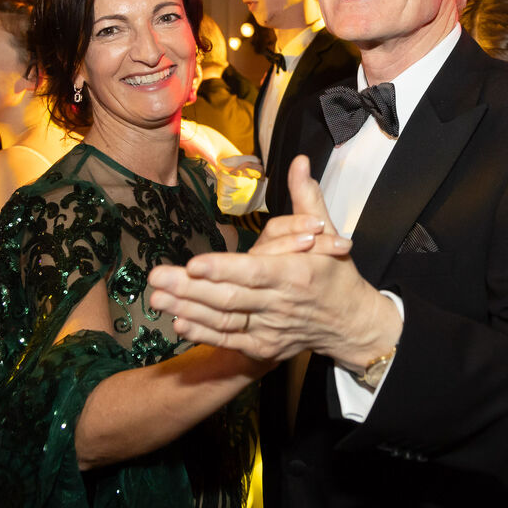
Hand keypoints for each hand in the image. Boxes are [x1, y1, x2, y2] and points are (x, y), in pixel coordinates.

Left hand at [147, 156, 397, 367]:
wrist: (351, 323)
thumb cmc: (335, 274)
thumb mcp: (328, 233)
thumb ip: (307, 198)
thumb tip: (298, 161)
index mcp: (297, 273)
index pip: (255, 272)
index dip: (223, 269)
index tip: (193, 263)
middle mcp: (282, 305)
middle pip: (230, 298)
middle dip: (189, 289)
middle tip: (155, 277)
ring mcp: (271, 329)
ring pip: (224, 320)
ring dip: (188, 309)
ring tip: (156, 297)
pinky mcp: (264, 347)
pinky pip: (228, 340)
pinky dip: (203, 333)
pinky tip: (178, 321)